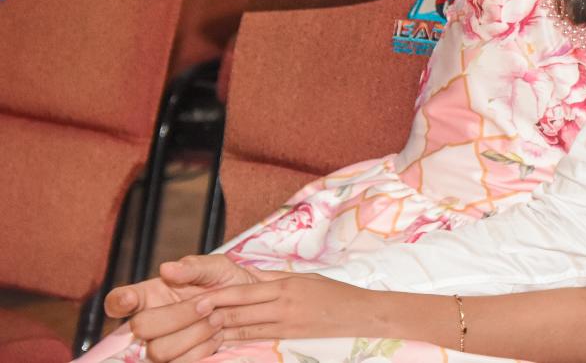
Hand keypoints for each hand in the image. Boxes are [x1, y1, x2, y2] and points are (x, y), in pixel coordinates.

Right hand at [106, 255, 262, 362]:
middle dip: (177, 316)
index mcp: (151, 295)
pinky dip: (202, 350)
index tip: (130, 299)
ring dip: (194, 334)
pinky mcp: (179, 361)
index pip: (118, 301)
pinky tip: (217, 337)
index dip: (118, 301)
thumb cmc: (228, 283)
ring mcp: (162, 345)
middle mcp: (151, 323)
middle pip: (140, 327)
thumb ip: (194, 266)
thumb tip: (167, 268)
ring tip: (218, 319)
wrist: (253, 307)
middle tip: (207, 304)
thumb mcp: (217, 267)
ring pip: (158, 351)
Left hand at [200, 273, 386, 343]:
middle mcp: (283, 304)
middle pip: (239, 311)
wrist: (362, 313)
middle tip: (185, 316)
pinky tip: (222, 343)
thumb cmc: (334, 294)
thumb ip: (276, 281)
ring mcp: (286, 323)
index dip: (218, 297)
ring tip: (195, 331)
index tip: (196, 298)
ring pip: (244, 328)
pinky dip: (237, 341)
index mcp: (285, 285)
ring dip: (218, 330)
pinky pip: (257, 339)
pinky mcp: (290, 337)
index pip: (244, 291)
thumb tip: (247, 279)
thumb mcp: (305, 279)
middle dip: (211, 313)